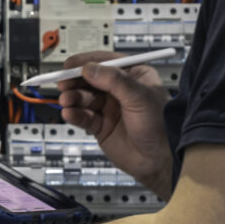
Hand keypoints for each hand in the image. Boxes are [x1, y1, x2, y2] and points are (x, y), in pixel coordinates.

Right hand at [58, 51, 172, 198]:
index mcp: (133, 76)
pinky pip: (83, 116)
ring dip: (73, 97)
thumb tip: (89, 68)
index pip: (105, 63)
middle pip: (90, 79)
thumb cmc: (161, 126)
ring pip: (84, 98)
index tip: (69, 65)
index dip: (86, 62)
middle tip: (63, 82)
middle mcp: (119, 90)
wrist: (160, 161)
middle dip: (75, 80)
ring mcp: (109, 108)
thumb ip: (114, 80)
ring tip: (66, 100)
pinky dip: (74, 114)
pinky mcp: (101, 126)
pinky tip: (69, 113)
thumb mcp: (139, 96)